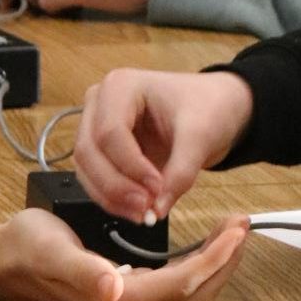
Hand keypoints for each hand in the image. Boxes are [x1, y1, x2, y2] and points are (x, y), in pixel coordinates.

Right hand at [0, 209, 248, 300]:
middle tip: (242, 223)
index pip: (184, 284)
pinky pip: (175, 288)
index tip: (237, 228)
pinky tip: (202, 243)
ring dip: (215, 263)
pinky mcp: (125, 298)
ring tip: (230, 230)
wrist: (2, 259)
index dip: (216, 258)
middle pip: (194, 294)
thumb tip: (115, 288)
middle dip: (225, 260)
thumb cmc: (27, 248)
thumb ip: (85, 270)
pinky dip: (198, 265)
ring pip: (188, 293)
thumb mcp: (54, 251)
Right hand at [75, 68, 255, 220]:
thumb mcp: (201, 135)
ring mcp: (96, 127)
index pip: (110, 132)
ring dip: (111, 198)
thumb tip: (158, 209)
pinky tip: (137, 211)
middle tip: (146, 209)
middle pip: (89, 152)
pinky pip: (94, 180)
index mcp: (120, 86)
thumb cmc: (207, 107)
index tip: (157, 188)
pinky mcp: (101, 151)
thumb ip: (180, 172)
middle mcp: (100, 104)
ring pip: (86, 170)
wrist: (214, 109)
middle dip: (116, 186)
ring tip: (144, 214)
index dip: (131, 166)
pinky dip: (112, 199)